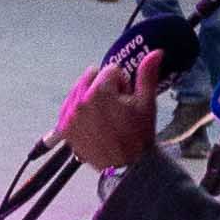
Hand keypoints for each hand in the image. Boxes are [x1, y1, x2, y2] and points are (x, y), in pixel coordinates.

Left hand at [57, 52, 161, 170]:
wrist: (127, 167)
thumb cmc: (138, 135)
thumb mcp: (146, 103)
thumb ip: (147, 75)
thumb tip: (155, 52)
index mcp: (99, 91)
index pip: (110, 70)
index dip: (122, 83)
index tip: (126, 99)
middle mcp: (80, 100)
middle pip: (91, 76)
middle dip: (104, 86)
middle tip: (116, 107)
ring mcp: (69, 115)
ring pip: (78, 90)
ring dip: (90, 96)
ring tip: (105, 116)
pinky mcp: (64, 128)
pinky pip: (68, 108)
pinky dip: (78, 110)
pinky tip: (92, 121)